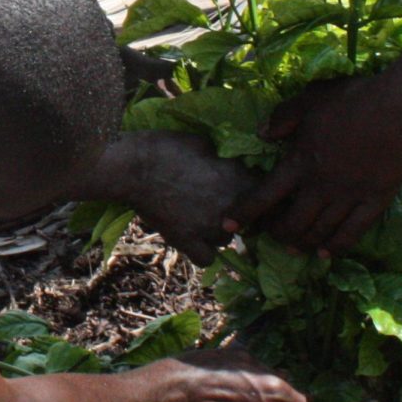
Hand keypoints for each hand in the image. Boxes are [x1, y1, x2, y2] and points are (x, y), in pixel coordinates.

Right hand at [101, 131, 259, 266]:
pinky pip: (208, 258)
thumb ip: (227, 159)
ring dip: (221, 229)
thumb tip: (235, 163)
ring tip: (201, 215)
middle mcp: (231, 208)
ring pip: (228, 238)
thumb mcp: (205, 143)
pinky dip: (203, 250)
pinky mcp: (188, 242)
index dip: (255, 190)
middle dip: (240, 211)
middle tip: (218, 199)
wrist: (134, 167)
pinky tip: (194, 238)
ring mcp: (210, 228)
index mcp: (239, 180)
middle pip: (251, 219)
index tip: (242, 186)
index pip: (266, 193)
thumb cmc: (168, 147)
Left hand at [228, 73, 401, 257]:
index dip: (244, 213)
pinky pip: (352, 234)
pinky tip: (325, 254)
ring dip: (302, 242)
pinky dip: (335, 247)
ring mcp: (348, 197)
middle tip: (270, 235)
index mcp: (300, 162)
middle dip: (276, 233)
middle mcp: (320, 187)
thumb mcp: (309, 99)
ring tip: (293, 247)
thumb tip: (262, 135)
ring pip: (319, 232)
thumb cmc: (352, 99)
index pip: (264, 196)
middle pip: (291, 222)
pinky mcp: (374, 202)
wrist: (398, 109)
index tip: (228, 226)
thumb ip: (283, 117)